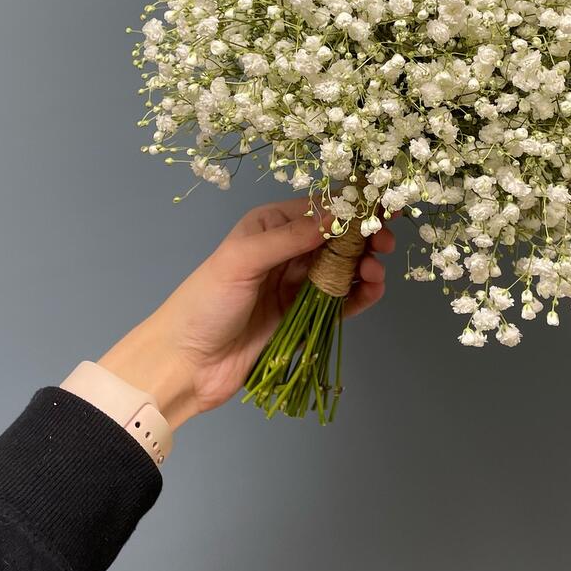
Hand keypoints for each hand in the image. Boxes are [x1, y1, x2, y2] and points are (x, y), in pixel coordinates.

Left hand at [98, 197, 394, 427]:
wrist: (186, 364)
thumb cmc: (205, 302)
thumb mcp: (242, 259)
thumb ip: (290, 237)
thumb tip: (336, 216)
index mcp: (270, 226)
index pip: (318, 208)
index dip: (351, 206)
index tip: (381, 206)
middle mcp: (287, 251)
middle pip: (337, 237)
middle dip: (364, 237)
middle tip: (384, 242)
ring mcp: (297, 285)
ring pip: (343, 268)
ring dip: (364, 266)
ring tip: (375, 272)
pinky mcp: (305, 316)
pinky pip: (340, 301)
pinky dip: (360, 294)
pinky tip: (373, 290)